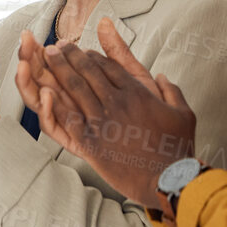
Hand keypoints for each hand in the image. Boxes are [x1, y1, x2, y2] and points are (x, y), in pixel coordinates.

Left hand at [29, 17, 196, 205]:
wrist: (168, 179)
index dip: (91, 55)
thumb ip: (171, 90)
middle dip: (69, 56)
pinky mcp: (90, 142)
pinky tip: (43, 91)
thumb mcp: (183, 113)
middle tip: (56, 47)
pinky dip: (54, 102)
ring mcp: (101, 121)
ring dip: (58, 70)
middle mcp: (117, 102)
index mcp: (138, 93)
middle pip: (87, 71)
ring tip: (46, 57)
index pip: (108, 65)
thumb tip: (162, 76)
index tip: (81, 50)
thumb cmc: (178, 148)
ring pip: (74, 88)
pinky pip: (67, 117)